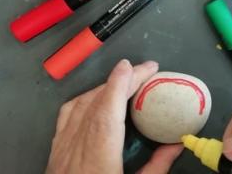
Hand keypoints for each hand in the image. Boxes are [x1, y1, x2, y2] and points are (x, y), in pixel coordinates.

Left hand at [46, 60, 182, 173]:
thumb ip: (157, 167)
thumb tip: (177, 144)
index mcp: (97, 163)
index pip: (106, 115)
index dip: (118, 86)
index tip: (133, 67)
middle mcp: (75, 152)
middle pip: (96, 105)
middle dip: (121, 80)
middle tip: (146, 69)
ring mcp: (60, 151)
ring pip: (79, 106)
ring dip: (104, 87)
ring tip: (127, 80)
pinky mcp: (54, 153)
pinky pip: (67, 116)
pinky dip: (85, 99)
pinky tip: (98, 99)